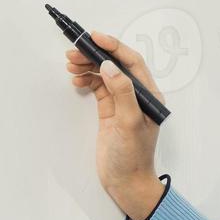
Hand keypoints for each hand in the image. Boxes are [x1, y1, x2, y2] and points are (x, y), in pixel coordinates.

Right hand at [63, 32, 165, 219]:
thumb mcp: (129, 123)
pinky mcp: (109, 112)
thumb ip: (121, 93)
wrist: (126, 182)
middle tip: (73, 52)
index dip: (114, 47)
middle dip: (95, 55)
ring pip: (104, 75)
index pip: (132, 62)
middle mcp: (137, 96)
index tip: (94, 37)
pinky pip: (98, 88)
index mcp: (149, 95)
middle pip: (115, 66)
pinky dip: (87, 80)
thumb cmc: (133, 156)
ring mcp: (122, 103)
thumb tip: (110, 66)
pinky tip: (77, 79)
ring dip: (88, 67)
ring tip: (70, 65)